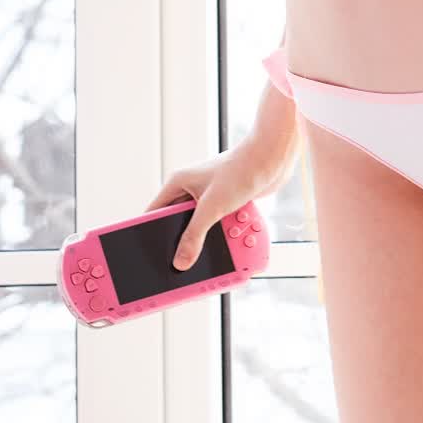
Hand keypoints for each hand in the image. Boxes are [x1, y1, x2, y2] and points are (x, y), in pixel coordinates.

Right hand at [144, 138, 285, 271]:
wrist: (273, 157)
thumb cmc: (241, 169)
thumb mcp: (212, 207)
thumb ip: (194, 235)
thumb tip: (181, 261)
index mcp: (178, 184)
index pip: (154, 214)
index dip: (151, 234)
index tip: (149, 255)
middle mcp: (191, 190)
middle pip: (180, 225)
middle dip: (186, 242)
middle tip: (185, 265)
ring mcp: (210, 197)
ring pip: (203, 227)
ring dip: (212, 239)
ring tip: (220, 248)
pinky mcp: (227, 202)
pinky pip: (221, 224)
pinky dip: (227, 233)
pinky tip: (234, 240)